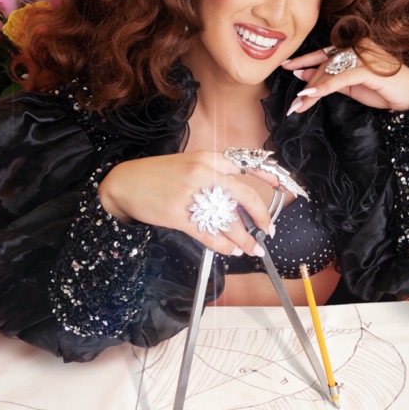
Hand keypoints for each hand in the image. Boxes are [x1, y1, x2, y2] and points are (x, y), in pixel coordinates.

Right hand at [98, 151, 281, 256]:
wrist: (125, 183)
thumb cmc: (157, 176)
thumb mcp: (188, 165)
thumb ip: (212, 177)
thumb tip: (237, 202)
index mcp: (208, 158)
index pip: (246, 166)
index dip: (268, 178)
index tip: (283, 188)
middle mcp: (203, 173)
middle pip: (244, 197)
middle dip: (261, 217)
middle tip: (268, 230)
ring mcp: (191, 194)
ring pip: (228, 221)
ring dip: (245, 239)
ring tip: (253, 249)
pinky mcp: (178, 214)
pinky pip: (208, 234)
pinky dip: (223, 245)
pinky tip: (231, 250)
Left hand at [281, 41, 408, 115]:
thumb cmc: (383, 90)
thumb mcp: (351, 85)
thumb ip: (331, 79)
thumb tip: (304, 75)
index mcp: (354, 47)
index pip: (325, 52)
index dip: (305, 59)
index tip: (286, 66)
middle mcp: (357, 46)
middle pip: (324, 64)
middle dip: (308, 85)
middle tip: (295, 104)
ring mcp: (363, 55)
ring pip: (329, 71)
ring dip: (312, 90)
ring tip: (299, 106)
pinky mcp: (367, 67)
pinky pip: (339, 78)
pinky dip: (323, 87)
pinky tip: (310, 96)